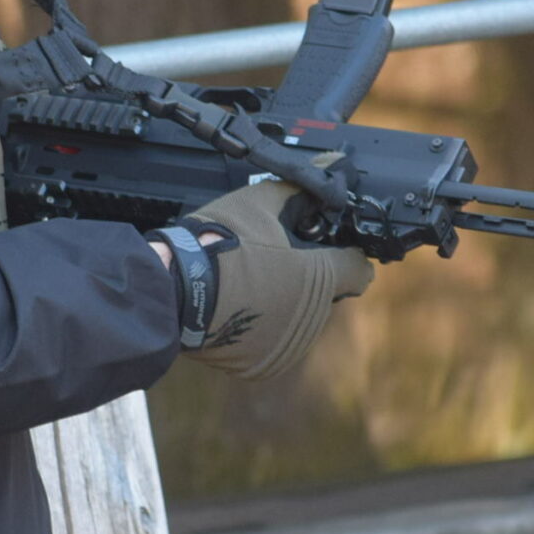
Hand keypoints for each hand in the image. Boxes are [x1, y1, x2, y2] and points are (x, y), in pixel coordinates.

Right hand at [162, 181, 372, 381]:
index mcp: (319, 277)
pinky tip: (240, 305)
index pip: (360, 270)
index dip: (345, 255)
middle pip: (326, 294)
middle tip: (272, 259)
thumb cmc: (216, 243)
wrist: (173, 287)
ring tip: (249, 282)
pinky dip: (263, 326)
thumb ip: (301, 189)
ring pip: (301, 318)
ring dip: (285, 303)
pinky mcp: (265, 363)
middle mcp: (312, 316)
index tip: (327, 248)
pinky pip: (276, 341)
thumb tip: (331, 170)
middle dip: (307, 277)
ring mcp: (289, 343)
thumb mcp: (259, 202)